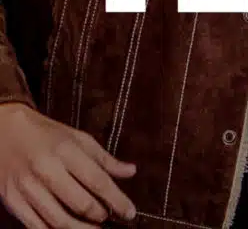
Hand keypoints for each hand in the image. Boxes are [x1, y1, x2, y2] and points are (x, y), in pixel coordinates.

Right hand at [0, 103, 135, 226]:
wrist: (5, 132)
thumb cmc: (47, 135)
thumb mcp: (79, 139)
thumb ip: (105, 159)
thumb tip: (130, 172)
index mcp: (66, 151)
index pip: (98, 181)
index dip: (117, 200)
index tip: (129, 213)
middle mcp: (47, 170)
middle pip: (80, 203)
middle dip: (100, 215)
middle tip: (109, 217)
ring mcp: (27, 189)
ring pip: (58, 221)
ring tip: (94, 228)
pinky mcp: (12, 202)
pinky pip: (36, 227)